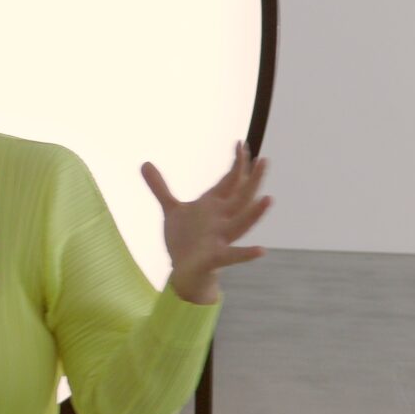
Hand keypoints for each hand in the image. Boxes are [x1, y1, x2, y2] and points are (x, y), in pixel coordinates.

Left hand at [141, 141, 272, 304]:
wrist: (183, 270)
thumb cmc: (184, 239)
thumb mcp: (171, 210)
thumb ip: (159, 187)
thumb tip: (145, 163)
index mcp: (214, 206)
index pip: (229, 181)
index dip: (236, 164)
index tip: (241, 143)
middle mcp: (222, 219)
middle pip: (241, 197)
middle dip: (252, 180)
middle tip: (265, 160)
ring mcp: (221, 238)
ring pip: (241, 223)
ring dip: (255, 213)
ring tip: (269, 199)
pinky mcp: (216, 257)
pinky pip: (233, 255)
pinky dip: (246, 254)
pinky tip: (262, 250)